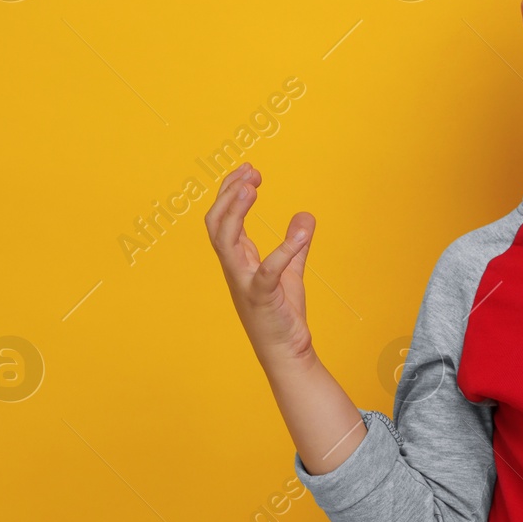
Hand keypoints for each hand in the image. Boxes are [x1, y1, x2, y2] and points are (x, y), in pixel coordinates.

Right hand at [204, 162, 317, 368]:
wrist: (286, 351)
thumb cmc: (281, 313)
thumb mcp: (290, 272)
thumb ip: (296, 244)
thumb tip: (306, 215)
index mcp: (239, 259)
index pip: (223, 218)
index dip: (231, 191)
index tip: (249, 170)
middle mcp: (235, 268)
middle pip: (216, 223)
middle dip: (228, 193)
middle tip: (249, 172)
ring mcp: (245, 282)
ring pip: (225, 241)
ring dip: (235, 212)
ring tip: (250, 187)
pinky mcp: (262, 297)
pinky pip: (267, 270)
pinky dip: (283, 250)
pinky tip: (302, 232)